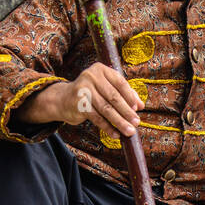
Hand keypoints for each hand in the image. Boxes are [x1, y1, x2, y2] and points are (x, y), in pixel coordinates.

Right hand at [19, 63, 143, 140]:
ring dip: (119, 121)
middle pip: (113, 96)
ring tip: (129, 131)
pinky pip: (96, 117)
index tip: (138, 108)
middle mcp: (91, 76)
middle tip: (137, 123)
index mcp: (101, 69)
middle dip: (127, 111)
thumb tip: (141, 106)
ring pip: (106, 108)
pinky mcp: (78, 103)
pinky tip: (115, 134)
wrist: (63, 99)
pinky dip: (107, 127)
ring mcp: (83, 89)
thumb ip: (124, 94)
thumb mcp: (106, 89)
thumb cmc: (91, 93)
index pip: (120, 83)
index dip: (130, 96)